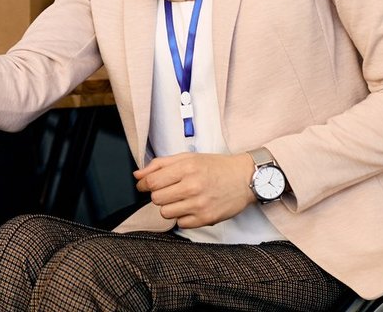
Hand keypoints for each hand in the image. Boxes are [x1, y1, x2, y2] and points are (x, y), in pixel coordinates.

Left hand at [133, 152, 256, 228]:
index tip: (145, 186)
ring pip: (166, 213)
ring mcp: (200, 204)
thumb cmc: (215, 167)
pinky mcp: (207, 219)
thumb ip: (160, 165)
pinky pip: (181, 224)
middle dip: (159, 195)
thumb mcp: (188, 158)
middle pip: (156, 199)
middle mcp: (192, 186)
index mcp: (186, 168)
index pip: (152, 182)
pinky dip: (183, 217)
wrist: (245, 178)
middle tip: (169, 191)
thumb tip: (137, 176)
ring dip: (169, 207)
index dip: (144, 185)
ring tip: (181, 200)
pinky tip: (192, 208)